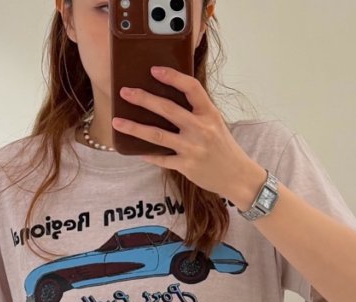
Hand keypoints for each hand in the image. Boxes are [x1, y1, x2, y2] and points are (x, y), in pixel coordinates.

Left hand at [112, 66, 260, 204]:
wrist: (238, 177)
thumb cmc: (224, 148)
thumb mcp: (215, 123)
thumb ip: (196, 111)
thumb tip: (168, 99)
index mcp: (209, 113)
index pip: (191, 88)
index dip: (172, 77)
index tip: (154, 70)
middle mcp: (200, 129)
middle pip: (167, 109)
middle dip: (143, 99)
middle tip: (124, 92)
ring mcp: (192, 149)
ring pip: (157, 135)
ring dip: (134, 128)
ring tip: (117, 122)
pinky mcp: (187, 166)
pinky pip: (162, 159)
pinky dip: (147, 154)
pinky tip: (135, 149)